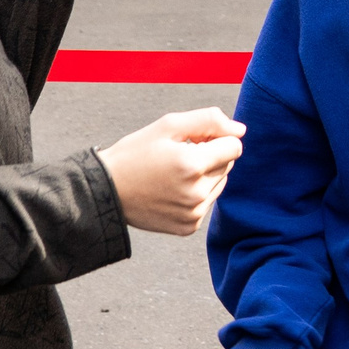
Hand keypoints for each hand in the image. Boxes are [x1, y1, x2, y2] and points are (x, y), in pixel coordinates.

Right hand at [99, 108, 244, 235]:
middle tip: (178, 155)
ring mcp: (193, 214)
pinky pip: (207, 202)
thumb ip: (209, 121)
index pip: (234, 146)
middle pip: (228, 165)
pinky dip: (196, 194)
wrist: (107, 191)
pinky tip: (171, 190)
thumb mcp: (169, 125)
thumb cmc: (137, 153)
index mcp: (192, 165)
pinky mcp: (188, 227)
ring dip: (204, 175)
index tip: (193, 140)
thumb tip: (241, 130)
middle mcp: (196, 194)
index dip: (216, 138)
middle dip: (210, 155)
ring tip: (173, 173)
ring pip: (219, 183)